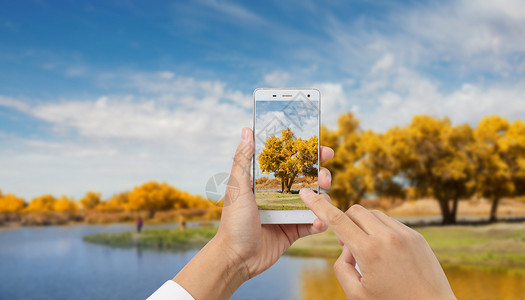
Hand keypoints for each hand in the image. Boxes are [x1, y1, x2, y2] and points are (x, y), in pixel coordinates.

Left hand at [174, 127, 333, 298]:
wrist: (236, 258)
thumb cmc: (233, 222)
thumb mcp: (237, 187)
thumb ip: (243, 160)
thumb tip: (246, 130)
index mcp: (267, 182)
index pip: (290, 162)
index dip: (308, 154)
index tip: (323, 149)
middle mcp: (279, 194)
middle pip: (308, 179)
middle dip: (322, 175)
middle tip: (325, 177)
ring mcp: (288, 212)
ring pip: (315, 200)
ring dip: (324, 198)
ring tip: (323, 200)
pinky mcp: (294, 231)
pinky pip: (313, 223)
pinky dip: (320, 221)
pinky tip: (319, 221)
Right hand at [299, 190, 456, 299]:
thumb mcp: (356, 294)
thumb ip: (342, 267)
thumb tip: (347, 248)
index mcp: (369, 252)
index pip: (336, 220)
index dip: (318, 205)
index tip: (306, 193)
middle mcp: (388, 237)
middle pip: (355, 211)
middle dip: (345, 222)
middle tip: (348, 247)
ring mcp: (405, 234)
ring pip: (374, 214)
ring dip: (363, 226)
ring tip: (369, 253)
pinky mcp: (417, 236)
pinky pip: (391, 223)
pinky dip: (380, 231)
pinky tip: (385, 253)